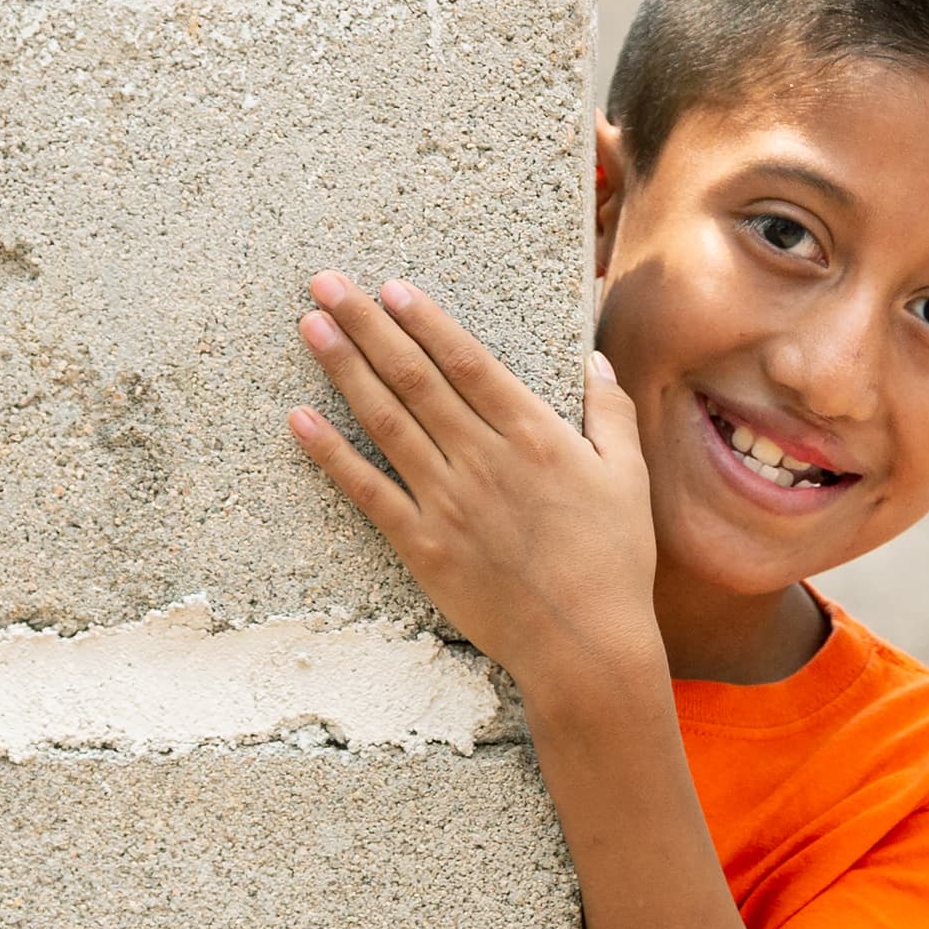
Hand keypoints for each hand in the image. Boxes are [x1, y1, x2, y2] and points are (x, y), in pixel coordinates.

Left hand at [288, 274, 662, 691]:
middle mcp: (483, 459)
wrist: (585, 645)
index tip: (390, 287)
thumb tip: (593, 365)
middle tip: (327, 283)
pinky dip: (331, 454)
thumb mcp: (629, 479)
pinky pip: (368, 491)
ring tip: (310, 327)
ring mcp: (447, 502)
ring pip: (385, 421)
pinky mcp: (423, 546)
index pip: (467, 362)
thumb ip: (609, 415)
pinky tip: (299, 421)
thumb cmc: (615, 562)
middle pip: (414, 377)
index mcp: (535, 436)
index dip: (425, 321)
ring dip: (343, 369)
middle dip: (367, 324)